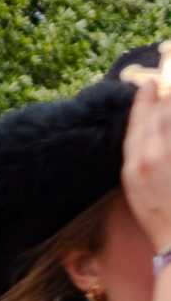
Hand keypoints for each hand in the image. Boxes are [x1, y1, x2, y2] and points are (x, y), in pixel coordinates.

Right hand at [123, 68, 170, 251]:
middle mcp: (152, 158)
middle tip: (168, 86)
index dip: (145, 99)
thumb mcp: (137, 188)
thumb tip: (145, 136)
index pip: (138, 121)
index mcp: (133, 166)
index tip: (151, 84)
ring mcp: (170, 160)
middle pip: (162, 112)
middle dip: (167, 97)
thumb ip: (140, 159)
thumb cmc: (160, 217)